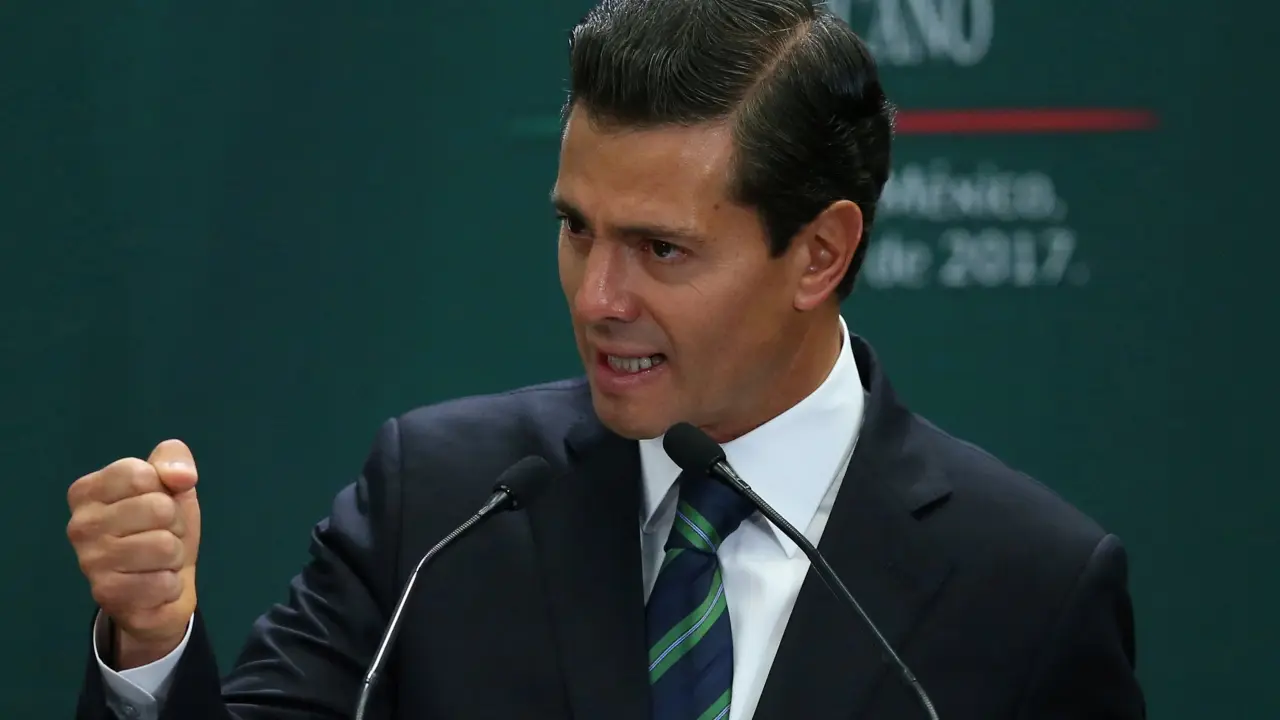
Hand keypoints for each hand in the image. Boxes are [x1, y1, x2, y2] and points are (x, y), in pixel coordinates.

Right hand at [67, 440, 200, 668]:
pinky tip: (153, 583)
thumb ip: (174, 460)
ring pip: (164, 545)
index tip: (157, 502)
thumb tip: (182, 476)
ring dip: (174, 555)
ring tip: (158, 560)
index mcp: (88, 491)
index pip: (140, 473)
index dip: (165, 489)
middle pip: (158, 508)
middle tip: (161, 535)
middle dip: (174, 524)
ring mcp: (90, 561)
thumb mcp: (172, 484)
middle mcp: (80, 524)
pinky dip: (170, 584)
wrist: (162, 587)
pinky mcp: (106, 594)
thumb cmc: (162, 527)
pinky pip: (163, 581)